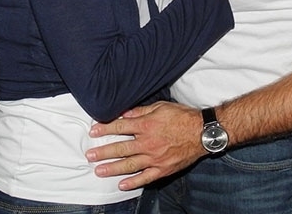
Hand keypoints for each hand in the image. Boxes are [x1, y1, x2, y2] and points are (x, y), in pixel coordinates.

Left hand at [86, 102, 204, 189]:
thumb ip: (141, 111)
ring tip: (99, 170)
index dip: (105, 129)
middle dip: (103, 151)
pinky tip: (122, 184)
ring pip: (129, 164)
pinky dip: (133, 182)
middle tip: (90, 155)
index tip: (93, 132)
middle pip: (120, 148)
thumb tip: (124, 114)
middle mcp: (148, 143)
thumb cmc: (182, 117)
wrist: (202, 132)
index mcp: (147, 125)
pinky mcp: (162, 169)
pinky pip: (145, 177)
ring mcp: (154, 158)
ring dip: (112, 168)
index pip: (120, 128)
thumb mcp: (161, 107)